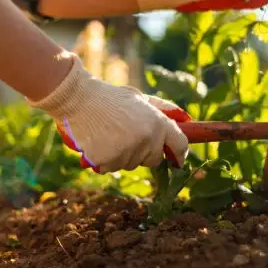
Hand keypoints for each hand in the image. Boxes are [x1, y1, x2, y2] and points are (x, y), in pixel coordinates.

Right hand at [28, 54, 188, 172]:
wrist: (80, 100)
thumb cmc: (112, 99)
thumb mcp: (141, 99)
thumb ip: (164, 110)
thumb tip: (187, 119)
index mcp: (158, 122)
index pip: (180, 145)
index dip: (179, 154)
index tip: (176, 159)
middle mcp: (147, 139)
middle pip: (154, 160)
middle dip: (144, 152)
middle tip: (127, 136)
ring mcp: (128, 151)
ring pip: (131, 164)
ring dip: (123, 155)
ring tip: (110, 134)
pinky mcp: (110, 161)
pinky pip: (112, 168)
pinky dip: (106, 160)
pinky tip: (100, 142)